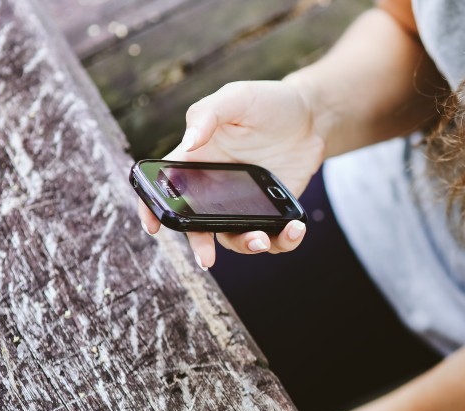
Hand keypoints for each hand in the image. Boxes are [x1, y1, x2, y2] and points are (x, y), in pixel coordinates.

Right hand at [137, 80, 325, 268]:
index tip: (154, 226)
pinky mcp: (273, 212)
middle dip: (200, 244)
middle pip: (199, 224)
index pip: (165, 188)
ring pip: (236, 237)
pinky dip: (285, 240)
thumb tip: (189, 143)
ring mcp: (244, 203)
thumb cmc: (267, 103)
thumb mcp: (236, 97)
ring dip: (247, 245)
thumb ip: (208, 114)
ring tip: (262, 240)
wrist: (311, 117)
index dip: (153, 209)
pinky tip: (296, 227)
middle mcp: (215, 188)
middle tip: (206, 259)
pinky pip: (274, 237)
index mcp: (196, 160)